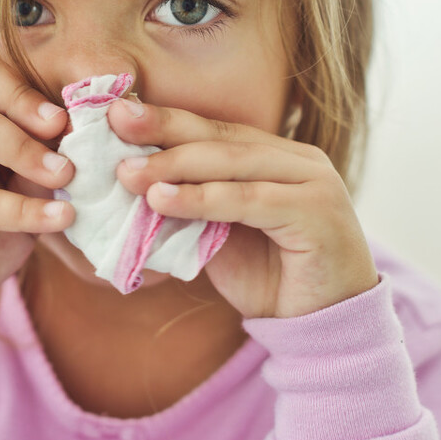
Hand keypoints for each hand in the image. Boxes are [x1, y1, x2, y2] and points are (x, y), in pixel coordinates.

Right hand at [0, 46, 75, 311]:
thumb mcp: (12, 190)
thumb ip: (36, 162)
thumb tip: (83, 141)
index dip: (18, 83)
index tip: (61, 116)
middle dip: (24, 103)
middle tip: (66, 133)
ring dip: (25, 148)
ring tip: (66, 175)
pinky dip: (25, 208)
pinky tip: (61, 217)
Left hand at [107, 100, 378, 318]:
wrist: (326, 328)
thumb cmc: (272, 280)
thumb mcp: (221, 236)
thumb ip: (191, 206)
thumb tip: (132, 184)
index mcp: (279, 157)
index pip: (215, 130)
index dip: (166, 119)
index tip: (116, 111)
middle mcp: (300, 160)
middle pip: (221, 137)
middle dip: (164, 128)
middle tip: (114, 123)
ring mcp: (314, 182)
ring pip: (233, 163)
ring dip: (175, 165)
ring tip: (128, 172)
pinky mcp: (317, 213)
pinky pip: (249, 200)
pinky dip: (202, 198)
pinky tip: (163, 200)